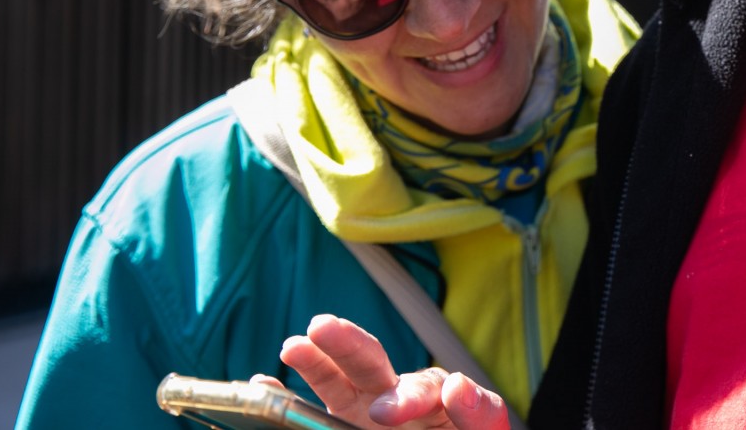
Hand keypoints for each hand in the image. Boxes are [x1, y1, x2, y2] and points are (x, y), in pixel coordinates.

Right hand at [277, 314, 511, 429]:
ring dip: (316, 358)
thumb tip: (455, 385)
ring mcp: (365, 410)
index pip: (427, 388)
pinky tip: (266, 381)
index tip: (390, 410)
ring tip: (294, 344)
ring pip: (339, 379)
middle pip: (373, 364)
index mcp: (436, 398)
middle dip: (349, 343)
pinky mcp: (341, 422)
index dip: (411, 396)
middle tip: (323, 327)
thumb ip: (479, 413)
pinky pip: (313, 408)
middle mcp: (396, 398)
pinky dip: (290, 393)